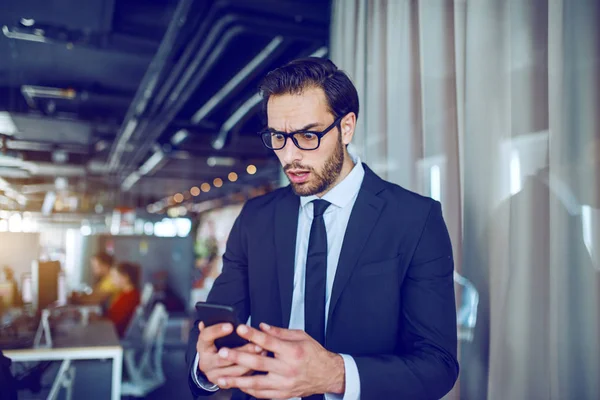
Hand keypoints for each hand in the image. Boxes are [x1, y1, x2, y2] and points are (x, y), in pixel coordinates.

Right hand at [195, 322, 264, 385]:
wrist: (210, 366)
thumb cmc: (214, 345)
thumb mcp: (212, 335)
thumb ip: (216, 326)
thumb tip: (216, 313)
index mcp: (202, 346)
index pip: (206, 336)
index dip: (217, 330)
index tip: (230, 326)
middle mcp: (205, 362)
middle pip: (223, 357)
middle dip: (242, 350)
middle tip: (256, 343)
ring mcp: (213, 375)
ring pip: (233, 370)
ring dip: (249, 361)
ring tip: (262, 351)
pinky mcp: (222, 383)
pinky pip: (238, 379)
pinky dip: (250, 370)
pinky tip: (260, 362)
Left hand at [216, 323, 344, 398]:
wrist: (327, 375)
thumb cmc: (314, 353)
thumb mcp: (301, 336)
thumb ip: (279, 332)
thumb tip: (261, 326)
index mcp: (292, 352)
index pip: (268, 342)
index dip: (253, 335)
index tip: (240, 328)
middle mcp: (287, 369)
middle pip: (258, 363)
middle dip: (238, 357)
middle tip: (222, 352)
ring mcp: (284, 384)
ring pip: (256, 383)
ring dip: (237, 380)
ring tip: (221, 378)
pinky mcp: (283, 394)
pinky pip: (262, 394)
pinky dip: (248, 391)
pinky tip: (237, 386)